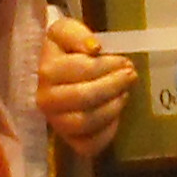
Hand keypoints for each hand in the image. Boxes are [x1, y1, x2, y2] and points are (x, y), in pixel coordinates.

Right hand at [36, 11, 135, 158]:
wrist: (46, 69)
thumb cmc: (60, 49)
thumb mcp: (65, 31)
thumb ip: (77, 34)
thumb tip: (95, 47)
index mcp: (45, 71)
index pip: (82, 70)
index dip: (108, 66)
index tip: (125, 61)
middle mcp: (45, 100)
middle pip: (84, 98)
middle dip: (114, 86)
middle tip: (131, 75)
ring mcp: (55, 122)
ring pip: (86, 123)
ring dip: (113, 108)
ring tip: (124, 93)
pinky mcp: (66, 139)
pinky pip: (88, 145)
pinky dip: (107, 133)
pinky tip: (116, 114)